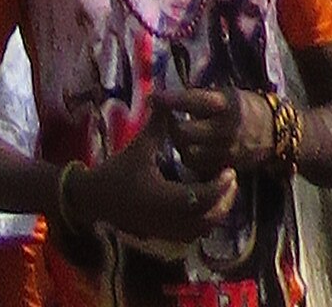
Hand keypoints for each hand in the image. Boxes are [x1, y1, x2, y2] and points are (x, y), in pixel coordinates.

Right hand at [72, 123, 242, 253]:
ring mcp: (169, 231)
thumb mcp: (140, 145)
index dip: (219, 186)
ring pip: (204, 228)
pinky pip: (195, 233)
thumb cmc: (119, 171)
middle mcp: (169, 219)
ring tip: (225, 190)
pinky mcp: (167, 235)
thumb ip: (158, 124)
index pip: (201, 197)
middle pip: (208, 217)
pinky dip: (207, 221)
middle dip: (224, 199)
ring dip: (218, 211)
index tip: (230, 170)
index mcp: (164, 197)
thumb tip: (165, 97)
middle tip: (232, 178)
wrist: (99, 198)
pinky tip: (209, 205)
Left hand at [152, 91, 257, 183]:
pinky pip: (200, 168)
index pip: (192, 101)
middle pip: (185, 133)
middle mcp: (224, 129)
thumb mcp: (224, 93)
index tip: (153, 96)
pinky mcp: (226, 167)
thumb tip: (169, 96)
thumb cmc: (241, 105)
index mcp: (223, 104)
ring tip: (177, 135)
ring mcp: (225, 152)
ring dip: (179, 145)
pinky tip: (189, 148)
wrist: (271, 131)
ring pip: (189, 154)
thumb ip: (200, 97)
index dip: (170, 99)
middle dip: (171, 126)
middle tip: (165, 119)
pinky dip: (190, 158)